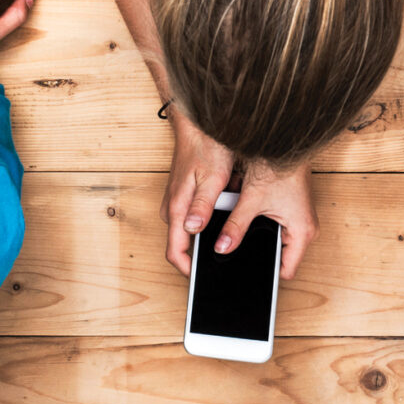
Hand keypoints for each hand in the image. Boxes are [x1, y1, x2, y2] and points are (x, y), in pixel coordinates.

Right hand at [160, 113, 235, 275]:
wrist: (198, 124)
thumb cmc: (206, 147)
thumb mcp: (213, 178)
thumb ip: (202, 206)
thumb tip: (192, 230)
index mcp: (178, 208)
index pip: (175, 251)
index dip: (187, 270)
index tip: (202, 279)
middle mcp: (173, 207)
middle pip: (182, 244)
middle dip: (202, 252)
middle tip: (225, 254)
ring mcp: (177, 201)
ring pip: (191, 230)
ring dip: (208, 231)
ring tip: (229, 224)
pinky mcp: (184, 195)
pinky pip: (194, 216)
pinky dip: (209, 218)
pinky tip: (226, 208)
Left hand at [215, 162, 317, 279]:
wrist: (284, 141)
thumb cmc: (278, 167)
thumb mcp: (251, 201)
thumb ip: (235, 227)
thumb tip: (222, 247)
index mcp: (302, 233)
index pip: (284, 269)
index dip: (264, 271)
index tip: (245, 271)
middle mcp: (304, 228)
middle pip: (278, 255)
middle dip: (258, 252)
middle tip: (236, 250)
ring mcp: (298, 218)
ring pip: (273, 238)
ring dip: (259, 234)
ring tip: (242, 226)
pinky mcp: (291, 208)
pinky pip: (274, 224)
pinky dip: (260, 220)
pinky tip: (248, 212)